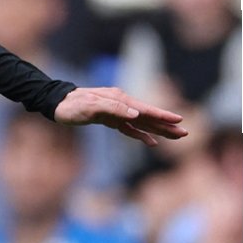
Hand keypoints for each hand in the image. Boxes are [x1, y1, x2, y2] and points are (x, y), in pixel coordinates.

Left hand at [53, 87, 187, 147]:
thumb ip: (114, 108)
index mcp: (120, 100)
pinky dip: (140, 135)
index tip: (179, 120)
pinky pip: (129, 129)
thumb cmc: (73, 105)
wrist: (58, 104)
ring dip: (158, 131)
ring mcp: (117, 112)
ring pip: (142, 124)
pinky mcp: (110, 120)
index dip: (163, 116)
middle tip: (185, 134)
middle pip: (149, 117)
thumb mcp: (91, 106)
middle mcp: (122, 105)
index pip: (146, 110)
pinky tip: (151, 141)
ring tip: (174, 137)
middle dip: (166, 126)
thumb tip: (136, 114)